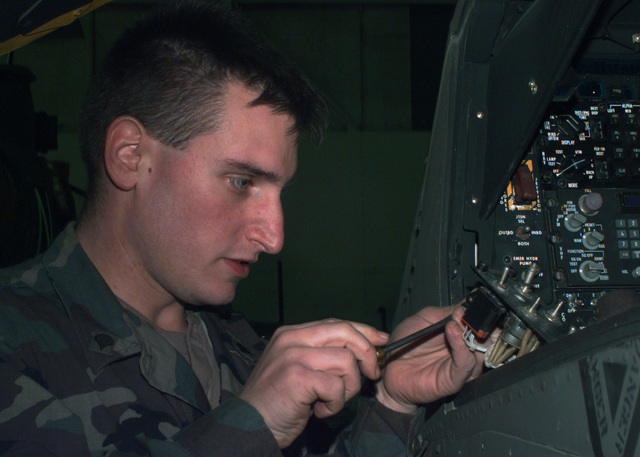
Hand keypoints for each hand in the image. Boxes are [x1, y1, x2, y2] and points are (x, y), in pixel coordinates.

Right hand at [239, 319, 388, 447]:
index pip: (336, 323)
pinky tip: (319, 411)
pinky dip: (335, 404)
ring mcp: (294, 356)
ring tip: (330, 401)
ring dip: (348, 388)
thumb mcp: (297, 368)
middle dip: (367, 353)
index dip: (364, 331)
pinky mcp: (298, 377)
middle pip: (345, 333)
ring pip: (346, 361)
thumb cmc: (276, 401)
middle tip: (372, 374)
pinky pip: (336, 386)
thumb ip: (321, 354)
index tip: (382, 341)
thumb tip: (361, 350)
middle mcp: (292, 339)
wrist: (249, 425)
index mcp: (292, 333)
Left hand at [375, 305, 482, 414]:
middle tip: (465, 312)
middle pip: (484, 335)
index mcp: (457, 333)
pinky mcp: (455, 379)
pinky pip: (465, 363)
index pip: (478, 322)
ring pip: (478, 349)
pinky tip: (451, 332)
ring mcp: (461, 365)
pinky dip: (461, 346)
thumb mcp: (424, 320)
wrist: (389, 369)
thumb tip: (465, 305)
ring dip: (468, 332)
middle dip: (477, 322)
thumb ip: (445, 313)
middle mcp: (463, 349)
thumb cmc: (404, 346)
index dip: (478, 312)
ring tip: (455, 321)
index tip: (472, 302)